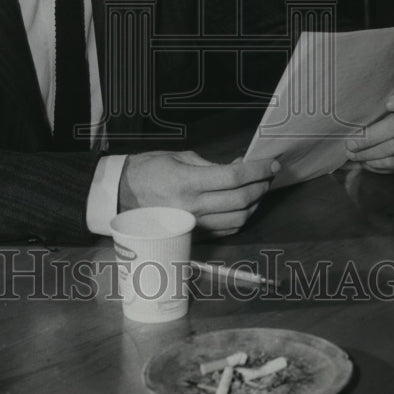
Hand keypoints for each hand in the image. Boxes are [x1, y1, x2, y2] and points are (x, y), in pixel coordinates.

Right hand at [119, 151, 278, 234]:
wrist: (122, 195)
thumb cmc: (148, 170)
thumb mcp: (177, 157)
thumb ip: (209, 165)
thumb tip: (237, 169)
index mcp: (187, 182)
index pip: (233, 178)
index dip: (257, 170)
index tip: (271, 163)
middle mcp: (192, 206)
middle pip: (241, 200)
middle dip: (261, 186)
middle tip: (267, 175)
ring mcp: (193, 224)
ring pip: (238, 219)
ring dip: (254, 204)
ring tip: (257, 190)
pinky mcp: (194, 235)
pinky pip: (227, 230)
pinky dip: (241, 218)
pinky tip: (243, 206)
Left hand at [346, 74, 393, 172]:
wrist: (377, 129)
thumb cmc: (366, 107)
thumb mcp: (365, 96)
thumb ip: (362, 94)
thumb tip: (340, 96)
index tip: (387, 105)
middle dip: (370, 136)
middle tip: (350, 143)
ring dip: (370, 152)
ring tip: (352, 153)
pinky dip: (380, 163)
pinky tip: (366, 161)